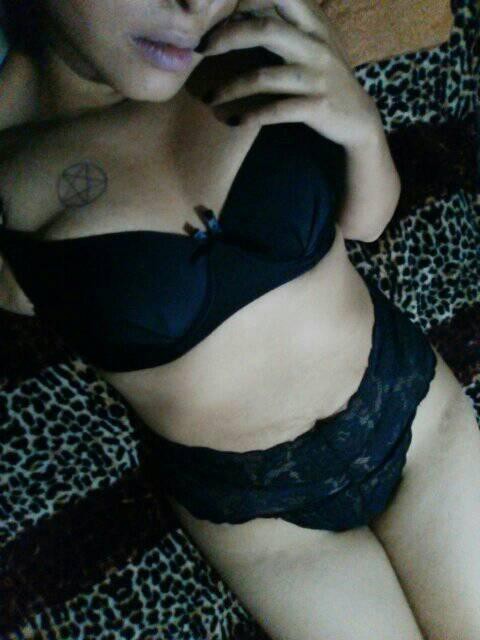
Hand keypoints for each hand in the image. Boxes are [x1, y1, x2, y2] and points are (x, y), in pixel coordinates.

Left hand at [200, 0, 382, 146]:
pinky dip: (250, 117)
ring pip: (263, 76)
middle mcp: (315, 45)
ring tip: (209, 98)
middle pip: (264, 28)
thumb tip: (241, 9)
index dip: (244, 0)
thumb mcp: (311, 41)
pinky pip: (275, 111)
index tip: (214, 13)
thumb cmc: (324, 76)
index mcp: (312, 23)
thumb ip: (283, 23)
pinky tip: (233, 121)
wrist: (358, 118)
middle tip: (201, 49)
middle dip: (226, 37)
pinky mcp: (315, 107)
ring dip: (229, 88)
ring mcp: (316, 77)